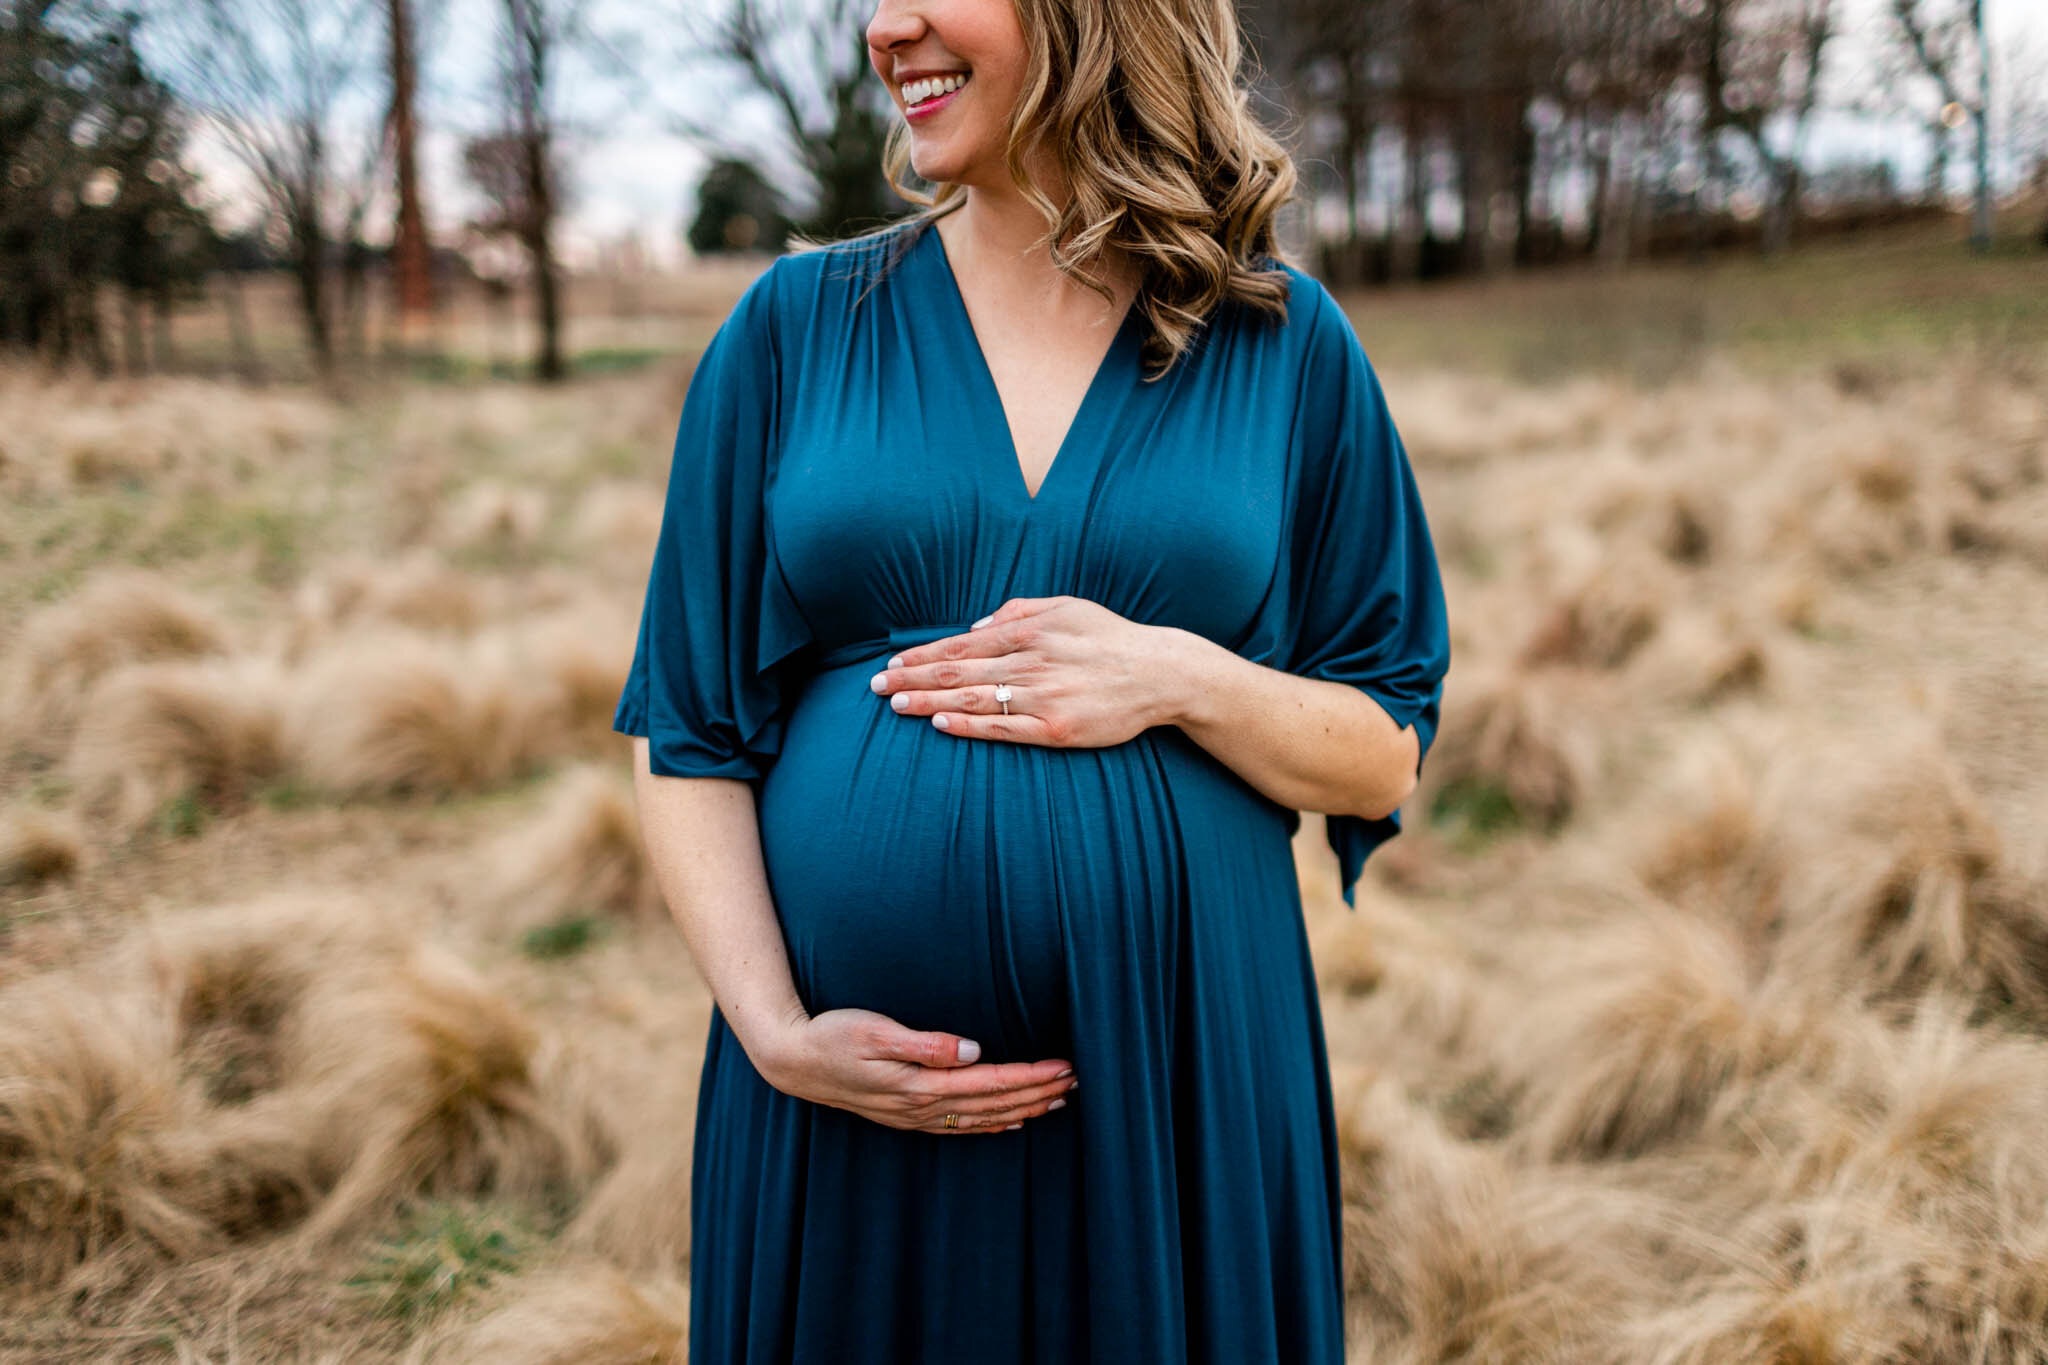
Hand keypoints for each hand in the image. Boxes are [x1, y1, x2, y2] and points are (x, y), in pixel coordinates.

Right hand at [756, 1007, 1077, 1134]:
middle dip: (1037, 1093)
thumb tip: (975, 1050)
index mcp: (920, 1086)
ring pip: (981, 1118)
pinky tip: (1010, 1121)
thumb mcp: (876, 1031)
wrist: (792, 1060)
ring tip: (1058, 1101)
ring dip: (1022, 1108)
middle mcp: (921, 1107)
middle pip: (993, 1103)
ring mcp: (913, 1115)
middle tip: (1077, 1081)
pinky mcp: (905, 1113)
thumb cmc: (832, 1035)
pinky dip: (991, 1124)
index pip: (989, 1083)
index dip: (1030, 1076)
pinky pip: (959, 1125)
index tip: (1064, 1067)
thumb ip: (927, 1044)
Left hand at [868, 595, 1184, 747]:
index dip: (923, 655)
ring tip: (895, 705)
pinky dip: (970, 725)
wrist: (1161, 673)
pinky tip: (941, 723)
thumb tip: (975, 628)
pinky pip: (1004, 728)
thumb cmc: (1111, 638)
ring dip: (929, 702)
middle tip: (876, 687)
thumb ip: (1018, 612)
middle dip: (912, 678)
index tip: (893, 662)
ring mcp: (1043, 696)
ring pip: (973, 699)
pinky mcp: (1057, 727)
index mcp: (1029, 631)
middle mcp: (1030, 662)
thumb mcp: (1067, 607)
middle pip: (958, 671)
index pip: (961, 645)